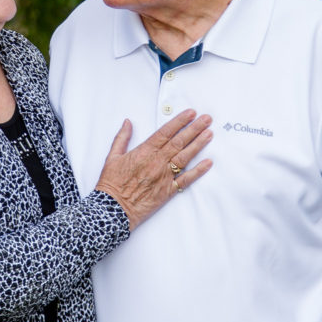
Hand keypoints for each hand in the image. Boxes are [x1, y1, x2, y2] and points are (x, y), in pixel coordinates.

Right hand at [94, 110, 212, 230]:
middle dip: (194, 129)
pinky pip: (186, 180)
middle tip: (207, 119)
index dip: (180, 121)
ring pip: (185, 157)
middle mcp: (157, 162)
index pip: (166, 132)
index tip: (191, 113)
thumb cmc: (111, 184)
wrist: (113, 209)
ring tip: (209, 134)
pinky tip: (208, 163)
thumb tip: (128, 122)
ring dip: (198, 145)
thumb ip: (122, 138)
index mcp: (144, 151)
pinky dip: (198, 171)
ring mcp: (164, 176)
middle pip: (179, 142)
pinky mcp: (168, 191)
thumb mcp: (112, 157)